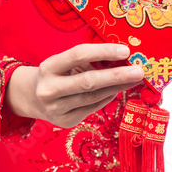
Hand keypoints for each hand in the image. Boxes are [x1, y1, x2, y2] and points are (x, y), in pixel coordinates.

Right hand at [4, 42, 144, 127]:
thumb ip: (88, 60)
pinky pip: (93, 107)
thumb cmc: (57, 73)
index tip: (126, 50)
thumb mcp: (64, 62)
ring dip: (117, 87)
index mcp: (48, 67)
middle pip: (88, 81)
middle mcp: (50, 89)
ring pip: (94, 97)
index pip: (78, 55)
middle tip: (139, 71)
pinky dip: (108, 97)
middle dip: (117, 76)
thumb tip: (123, 58)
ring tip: (134, 79)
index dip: (103, 51)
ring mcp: (56, 108)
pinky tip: (117, 90)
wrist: (33, 97)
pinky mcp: (66, 121)